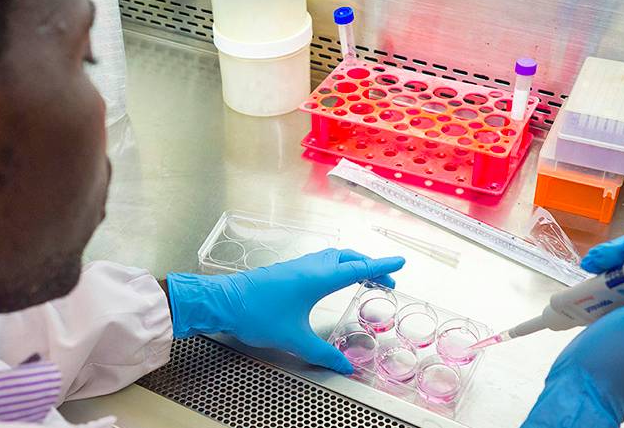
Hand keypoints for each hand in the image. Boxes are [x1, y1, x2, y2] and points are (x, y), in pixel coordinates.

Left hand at [166, 249, 404, 373]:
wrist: (222, 302)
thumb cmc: (257, 314)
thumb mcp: (294, 339)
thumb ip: (322, 354)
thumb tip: (344, 366)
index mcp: (318, 278)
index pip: (359, 269)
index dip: (382, 267)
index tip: (400, 263)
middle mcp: (310, 266)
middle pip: (348, 257)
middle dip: (370, 265)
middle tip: (386, 280)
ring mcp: (297, 266)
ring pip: (333, 257)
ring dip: (352, 263)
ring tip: (364, 277)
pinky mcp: (286, 271)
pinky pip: (320, 261)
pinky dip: (336, 266)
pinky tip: (331, 280)